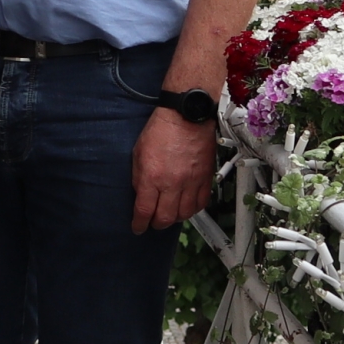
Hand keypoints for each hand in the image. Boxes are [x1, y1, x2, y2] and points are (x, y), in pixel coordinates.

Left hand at [130, 108, 215, 233]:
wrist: (186, 116)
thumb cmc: (161, 129)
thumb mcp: (138, 152)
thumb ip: (138, 176)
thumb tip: (140, 194)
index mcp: (151, 176)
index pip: (144, 210)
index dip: (139, 224)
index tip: (138, 227)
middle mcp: (171, 183)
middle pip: (164, 218)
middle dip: (156, 224)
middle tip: (153, 222)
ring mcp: (191, 182)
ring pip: (184, 214)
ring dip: (175, 218)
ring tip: (169, 214)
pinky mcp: (205, 179)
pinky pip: (201, 203)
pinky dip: (193, 209)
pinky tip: (187, 206)